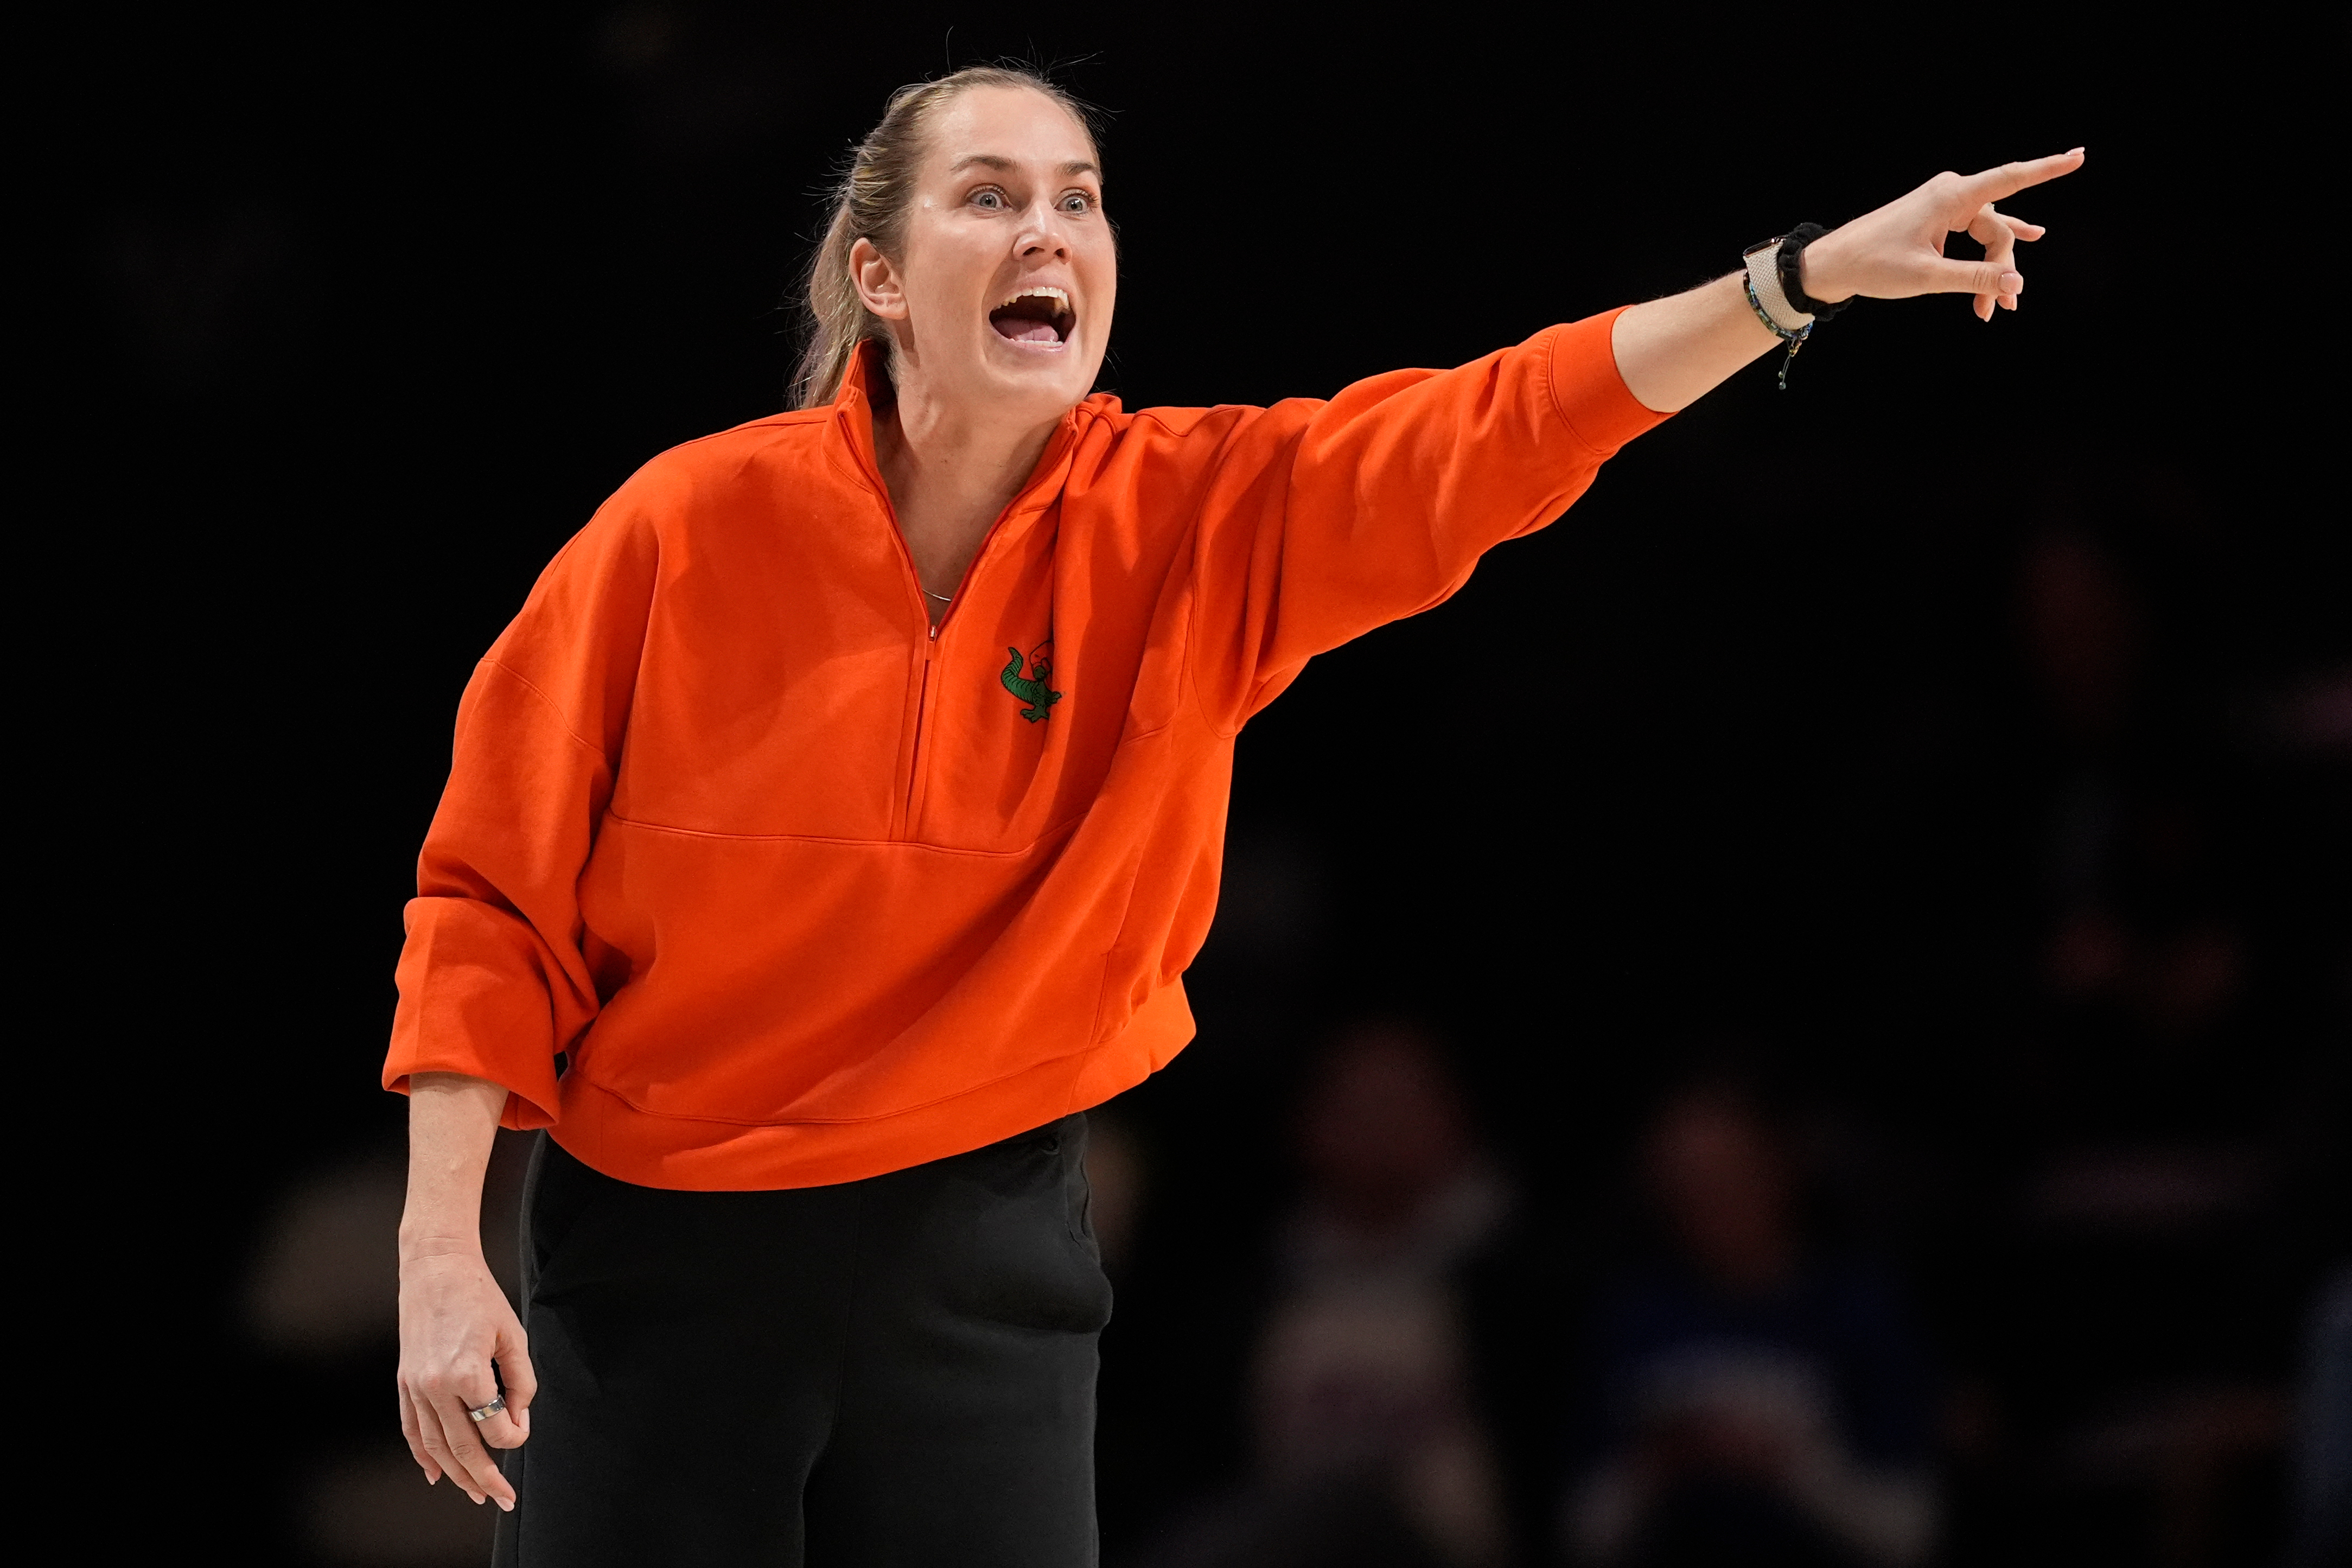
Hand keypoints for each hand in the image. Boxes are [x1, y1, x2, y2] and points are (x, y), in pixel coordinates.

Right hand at [396, 1247, 535, 1509]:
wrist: (436, 1268)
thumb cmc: (479, 1297)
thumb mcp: (513, 1336)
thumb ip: (521, 1383)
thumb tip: (518, 1422)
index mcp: (467, 1372)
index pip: (494, 1426)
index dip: (514, 1435)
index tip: (523, 1428)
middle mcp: (435, 1385)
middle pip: (462, 1446)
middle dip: (485, 1477)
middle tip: (503, 1499)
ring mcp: (415, 1385)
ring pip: (435, 1445)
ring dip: (456, 1474)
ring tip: (475, 1493)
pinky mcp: (405, 1382)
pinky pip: (412, 1428)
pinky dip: (423, 1454)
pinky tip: (435, 1474)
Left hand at [1800, 149, 2084, 320]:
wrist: (1835, 264)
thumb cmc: (1875, 264)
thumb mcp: (1928, 276)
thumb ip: (1975, 278)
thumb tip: (2016, 284)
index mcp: (1951, 197)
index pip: (2010, 179)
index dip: (2047, 168)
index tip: (2079, 156)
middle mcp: (1952, 193)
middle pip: (1997, 228)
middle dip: (2001, 267)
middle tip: (1997, 309)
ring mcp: (1945, 205)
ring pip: (1986, 236)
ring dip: (1992, 269)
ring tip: (2000, 307)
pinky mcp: (1938, 218)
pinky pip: (1975, 232)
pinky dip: (1988, 250)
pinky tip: (2030, 235)